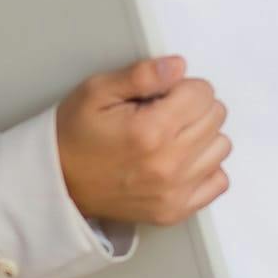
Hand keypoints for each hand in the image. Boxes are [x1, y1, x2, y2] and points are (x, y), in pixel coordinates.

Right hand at [55, 56, 230, 225]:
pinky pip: (218, 182)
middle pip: (215, 117)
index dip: (183, 86)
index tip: (163, 95)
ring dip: (202, 136)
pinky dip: (205, 167)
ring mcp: (174, 191)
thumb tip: (177, 66)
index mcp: (150, 131)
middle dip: (194, 107)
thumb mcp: (97, 92)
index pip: (203, 93)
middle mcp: (168, 164)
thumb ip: (141, 75)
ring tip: (171, 137)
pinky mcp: (175, 210)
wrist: (57, 183)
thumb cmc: (74, 136)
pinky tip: (181, 160)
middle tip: (164, 114)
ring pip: (221, 146)